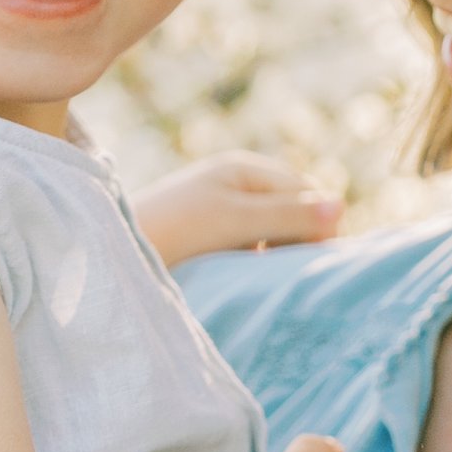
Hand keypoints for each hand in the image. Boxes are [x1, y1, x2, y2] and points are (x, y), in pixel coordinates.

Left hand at [135, 149, 342, 267]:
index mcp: (244, 168)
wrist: (109, 251)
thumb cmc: (172, 231)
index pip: (305, 193)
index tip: (313, 263)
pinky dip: (256, 264)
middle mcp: (235, 184)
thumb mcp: (234, 221)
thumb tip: (342, 207)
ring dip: (278, 255)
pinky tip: (247, 283)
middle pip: (292, 211)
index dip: (317, 226)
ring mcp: (221, 210)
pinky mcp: (208, 238)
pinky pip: (250, 248)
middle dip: (300, 240)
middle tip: (291, 276)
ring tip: (268, 281)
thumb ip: (287, 215)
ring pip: (273, 233)